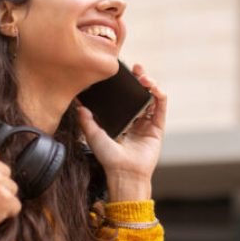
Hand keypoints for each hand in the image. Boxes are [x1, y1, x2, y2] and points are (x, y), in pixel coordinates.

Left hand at [77, 64, 167, 201]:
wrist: (124, 173)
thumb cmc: (109, 158)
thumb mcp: (93, 135)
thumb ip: (86, 120)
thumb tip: (78, 104)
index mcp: (121, 120)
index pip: (125, 97)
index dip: (125, 84)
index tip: (120, 72)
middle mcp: (136, 120)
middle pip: (140, 93)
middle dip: (139, 78)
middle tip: (135, 68)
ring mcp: (147, 123)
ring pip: (152, 97)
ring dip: (150, 83)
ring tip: (143, 76)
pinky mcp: (157, 127)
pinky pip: (161, 107)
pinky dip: (159, 94)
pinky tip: (153, 87)